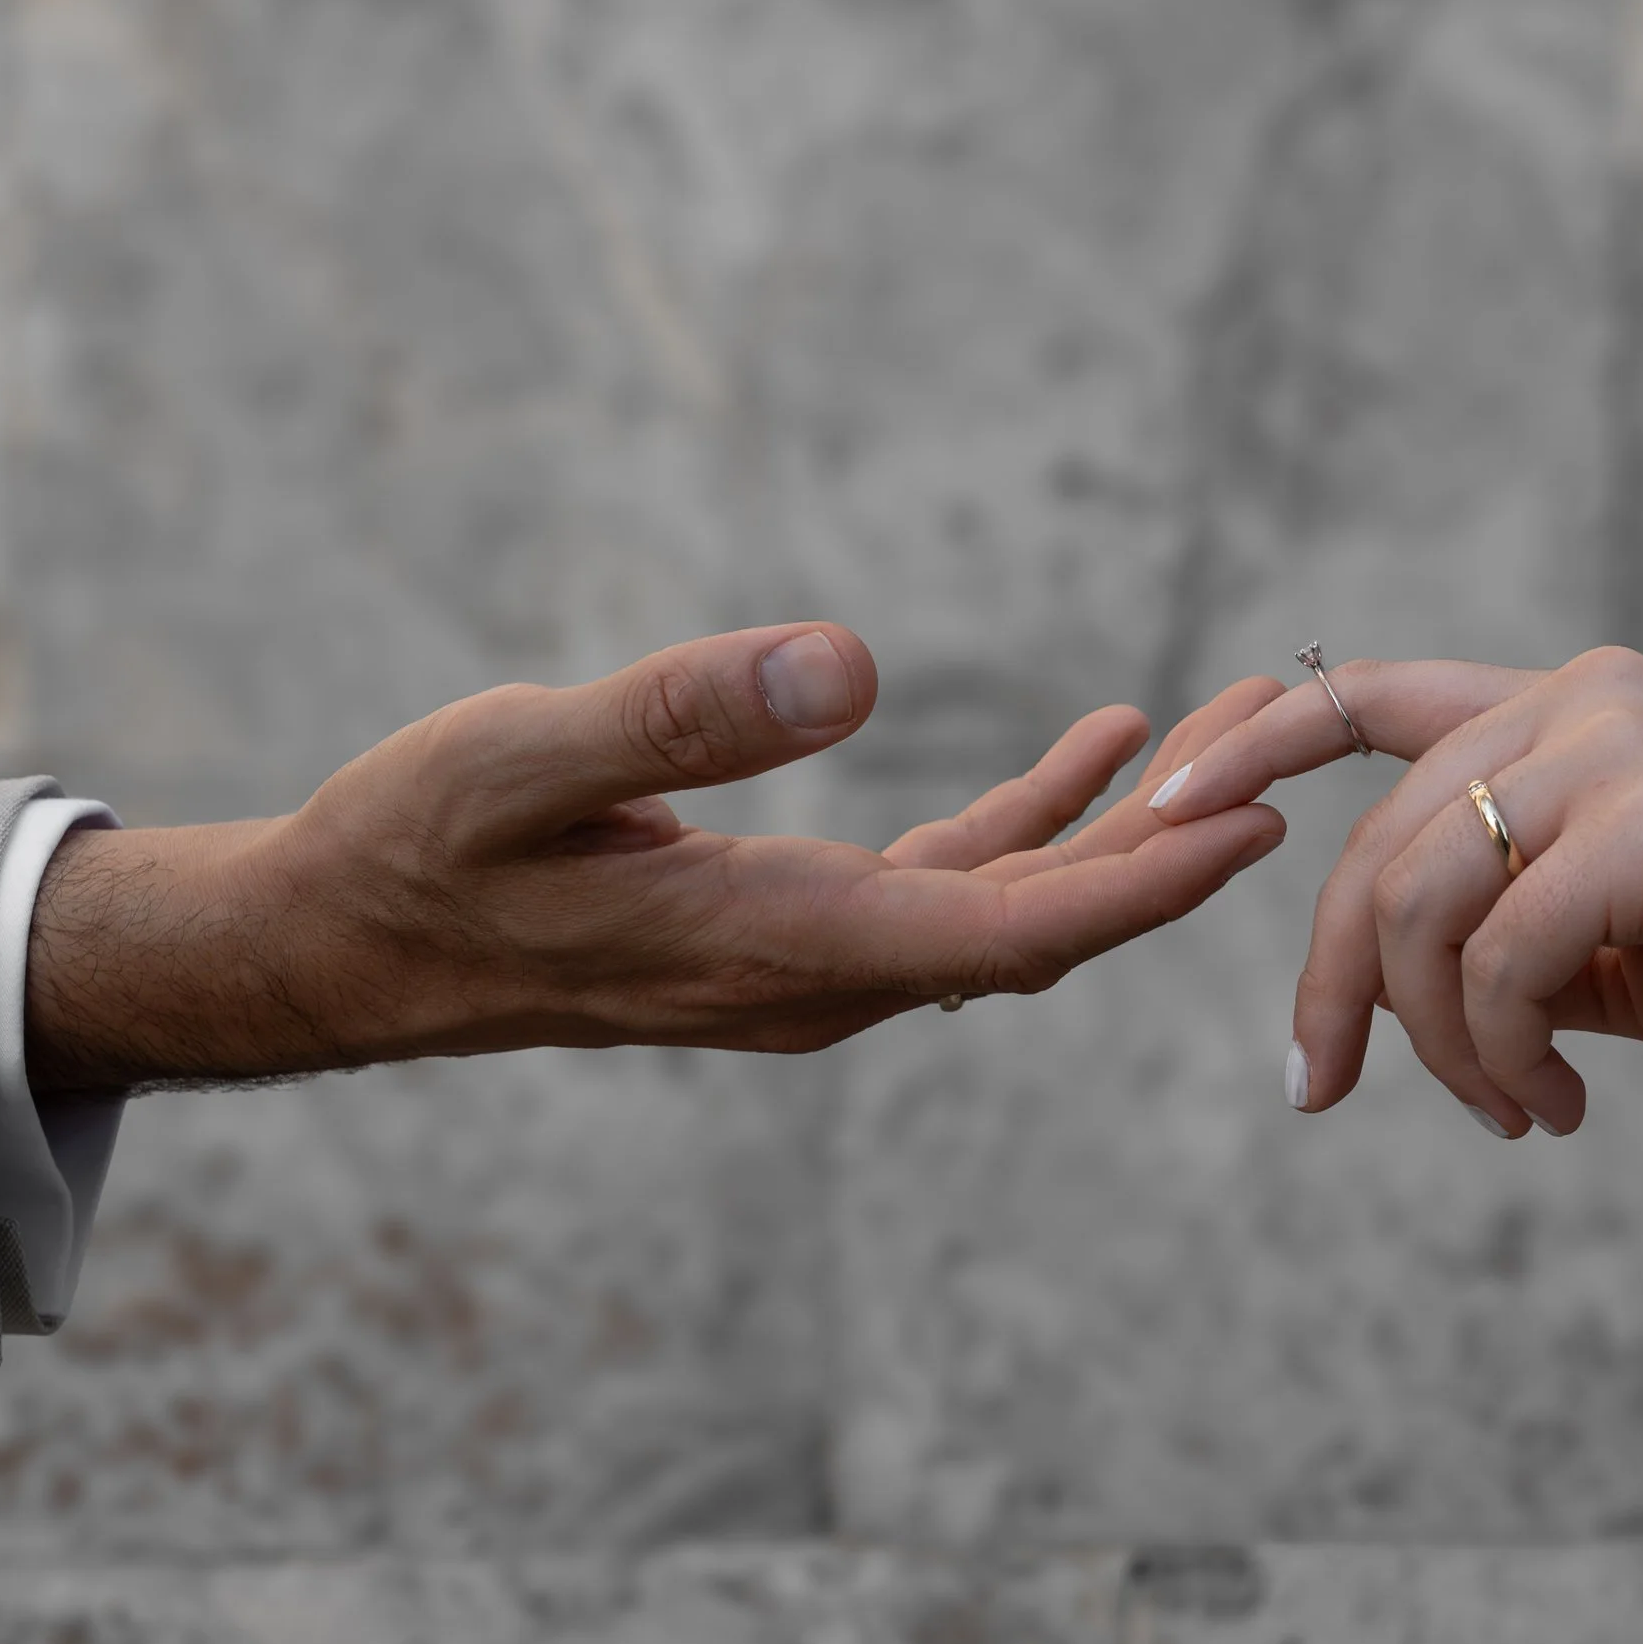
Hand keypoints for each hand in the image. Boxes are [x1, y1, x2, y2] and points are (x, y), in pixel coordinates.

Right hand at [26, 625, 1289, 1094]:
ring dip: (1122, 832)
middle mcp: (820, 980)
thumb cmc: (417, 846)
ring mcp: (815, 965)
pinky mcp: (796, 930)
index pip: (1003, 935)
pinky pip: (953, 888)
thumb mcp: (523, 757)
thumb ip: (680, 714)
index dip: (1136, 885)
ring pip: (1009, 911)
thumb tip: (850, 663)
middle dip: (1171, 847)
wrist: (353, 945)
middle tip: (1289, 738)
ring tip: (1230, 730)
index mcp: (779, 948)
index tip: (1253, 821)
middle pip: (1040, 929)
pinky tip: (1097, 748)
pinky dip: (1034, 823)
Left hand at [1153, 645, 1642, 1139]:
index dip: (1245, 747)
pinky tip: (1561, 1109)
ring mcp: (1617, 748)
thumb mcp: (1621, 941)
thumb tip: (1392, 992)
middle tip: (1324, 1097)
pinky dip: (1506, 1053)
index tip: (1157, 813)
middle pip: (1371, 848)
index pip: (1363, 694)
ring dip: (1443, 1045)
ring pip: (1420, 908)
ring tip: (1515, 1116)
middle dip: (1330, 989)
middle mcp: (1582, 699)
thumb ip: (1509, 926)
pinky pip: (1501, 957)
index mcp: (1570, 704)